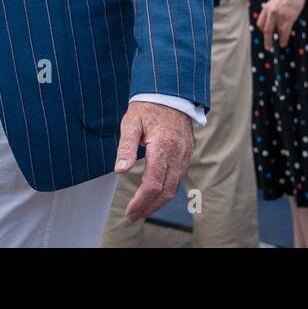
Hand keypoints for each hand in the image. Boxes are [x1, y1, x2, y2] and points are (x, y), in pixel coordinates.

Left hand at [116, 101, 193, 222]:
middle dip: (149, 207)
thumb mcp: (131, 123)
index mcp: (162, 147)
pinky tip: (155, 193)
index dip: (141, 201)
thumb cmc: (148, 106)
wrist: (171, 92)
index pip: (153, 184)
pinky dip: (167, 190)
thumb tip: (121, 171)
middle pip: (166, 191)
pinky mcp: (187, 152)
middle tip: (133, 216)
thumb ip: (126, 148)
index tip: (129, 212)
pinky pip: (178, 177)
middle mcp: (177, 153)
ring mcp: (184, 154)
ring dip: (158, 202)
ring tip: (142, 209)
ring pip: (174, 187)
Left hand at [256, 0, 307, 50]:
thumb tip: (272, 23)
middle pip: (266, 30)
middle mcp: (271, 12)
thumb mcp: (274, 2)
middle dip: (267, 40)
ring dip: (278, 40)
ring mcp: (279, 15)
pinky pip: (284, 32)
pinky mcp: (288, 17)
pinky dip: (284, 39)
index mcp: (266, 8)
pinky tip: (284, 43)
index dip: (263, 31)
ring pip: (277, 32)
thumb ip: (271, 12)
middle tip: (268, 47)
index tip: (266, 35)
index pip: (260, 23)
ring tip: (280, 45)